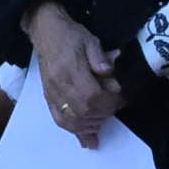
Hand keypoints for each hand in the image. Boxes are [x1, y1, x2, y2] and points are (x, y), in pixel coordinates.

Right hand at [26, 2, 123, 145]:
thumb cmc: (71, 36)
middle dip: (104, 114)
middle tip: (115, 107)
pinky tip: (88, 135)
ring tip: (103, 120)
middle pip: (83, 111)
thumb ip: (101, 57)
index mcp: (71, 68)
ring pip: (71, 120)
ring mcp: (52, 93)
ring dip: (90, 125)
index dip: (110, 102)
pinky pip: (60, 121)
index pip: (92, 95)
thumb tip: (109, 72)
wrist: (46, 33)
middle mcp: (59, 84)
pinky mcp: (48, 98)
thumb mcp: (91, 40)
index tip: (122, 99)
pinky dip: (76, 131)